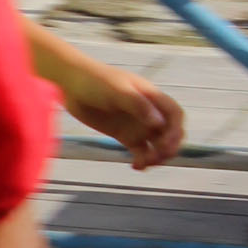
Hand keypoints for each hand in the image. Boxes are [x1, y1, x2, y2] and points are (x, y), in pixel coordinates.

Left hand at [58, 61, 185, 170]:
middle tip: (155, 156)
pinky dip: (143, 161)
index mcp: (151, 97)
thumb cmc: (95, 80)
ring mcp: (138, 125)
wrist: (71, 84)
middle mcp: (149, 113)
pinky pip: (142, 152)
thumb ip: (138, 105)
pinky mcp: (126, 136)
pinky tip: (136, 166)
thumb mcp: (116, 89)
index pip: (175, 115)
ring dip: (158, 157)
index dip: (175, 130)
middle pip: (171, 133)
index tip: (164, 142)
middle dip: (169, 147)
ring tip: (144, 162)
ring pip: (158, 146)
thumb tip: (159, 123)